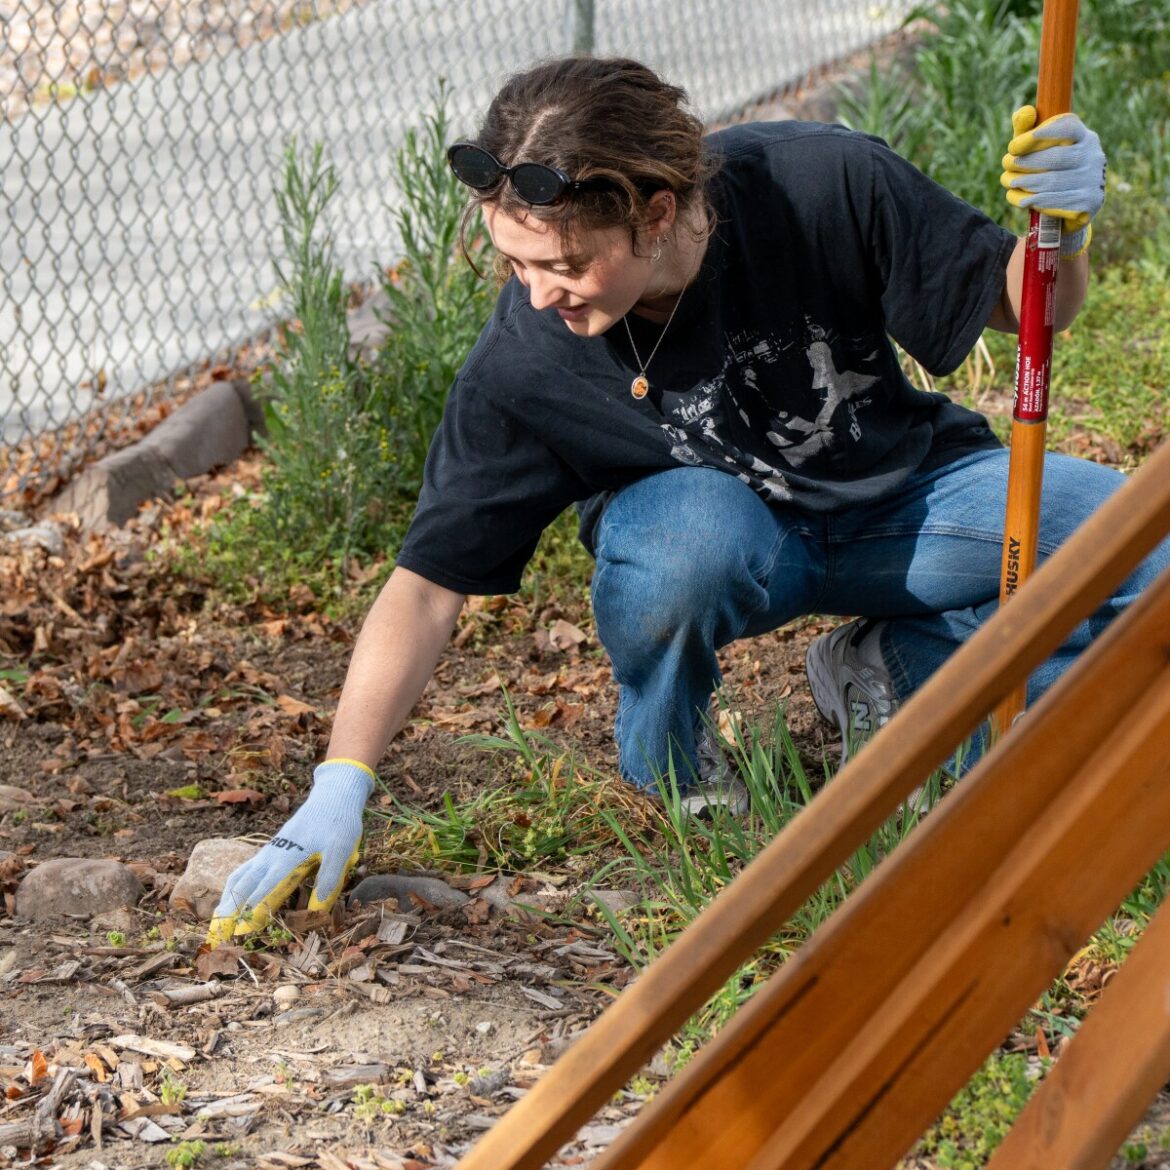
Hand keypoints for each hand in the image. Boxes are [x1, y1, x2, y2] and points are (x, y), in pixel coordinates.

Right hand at [206, 759, 374, 945]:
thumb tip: (318, 910)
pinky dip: (234, 887)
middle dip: (228, 912)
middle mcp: (272, 856)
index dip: (252, 912)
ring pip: (238, 877)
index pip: (264, 891)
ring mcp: (269, 852)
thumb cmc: (339, 823)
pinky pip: (245, 870)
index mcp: (288, 858)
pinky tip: (233, 896)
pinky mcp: (272, 849)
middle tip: (216, 937)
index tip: (241, 934)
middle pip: (242, 887)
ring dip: (226, 900)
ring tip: (217, 922)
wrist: (333, 796)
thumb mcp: (342, 850)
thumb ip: (329, 878)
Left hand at [1001, 106, 1105, 255]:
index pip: (1068, 127)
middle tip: (1006, 164)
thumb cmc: (1053, 172)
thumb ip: (1029, 132)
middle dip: (1026, 161)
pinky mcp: (1089, 201)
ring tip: (1009, 182)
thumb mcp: (1041, 150)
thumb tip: (1023, 112)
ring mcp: (1093, 179)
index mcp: (1085, 137)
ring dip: (1026, 182)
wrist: (1073, 207)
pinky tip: (1022, 200)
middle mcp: (1093, 156)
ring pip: (1053, 180)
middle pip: (1056, 157)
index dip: (1041, 134)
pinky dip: (1035, 200)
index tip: (1014, 145)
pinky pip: (1057, 200)